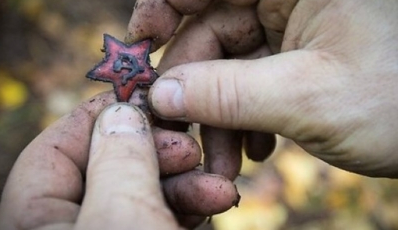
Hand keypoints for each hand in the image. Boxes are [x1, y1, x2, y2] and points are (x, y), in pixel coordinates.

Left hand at [0, 92, 238, 229]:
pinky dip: (187, 208)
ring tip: (221, 188)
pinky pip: (158, 217)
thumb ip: (118, 158)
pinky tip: (216, 201)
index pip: (57, 150)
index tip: (148, 100)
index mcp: (32, 221)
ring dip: (187, 185)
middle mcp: (66, 227)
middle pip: (109, 170)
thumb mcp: (122, 217)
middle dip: (159, 156)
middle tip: (195, 150)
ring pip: (142, 194)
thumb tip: (121, 111)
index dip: (103, 117)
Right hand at [125, 0, 397, 176]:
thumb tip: (163, 94)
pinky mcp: (294, 58)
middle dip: (194, 90)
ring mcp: (290, 28)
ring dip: (219, 117)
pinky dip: (243, 117)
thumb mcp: (308, 98)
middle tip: (182, 135)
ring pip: (227, 66)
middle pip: (210, 32)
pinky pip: (249, 82)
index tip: (140, 48)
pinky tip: (256, 149)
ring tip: (225, 162)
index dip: (161, 8)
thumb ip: (228, 94)